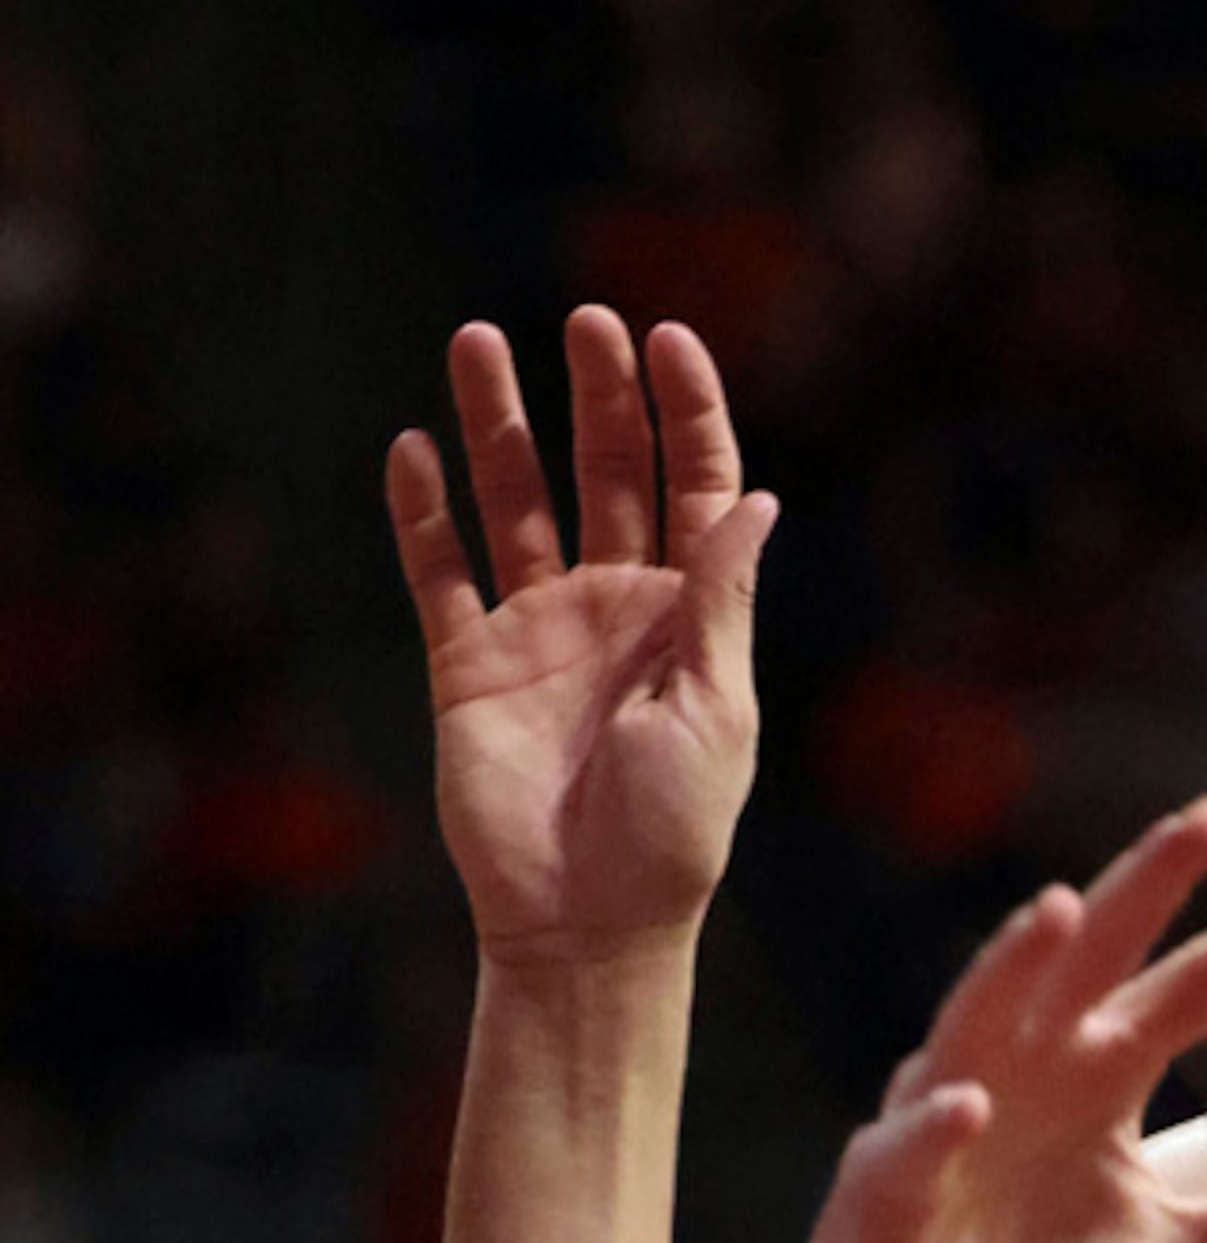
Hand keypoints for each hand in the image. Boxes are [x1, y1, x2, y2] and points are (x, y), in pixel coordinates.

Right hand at [395, 310, 770, 965]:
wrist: (586, 923)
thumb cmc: (673, 833)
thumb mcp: (715, 712)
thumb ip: (722, 602)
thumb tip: (755, 498)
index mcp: (692, 617)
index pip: (696, 489)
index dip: (686, 413)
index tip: (667, 336)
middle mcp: (618, 608)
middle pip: (608, 475)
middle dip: (598, 397)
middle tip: (583, 319)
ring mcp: (540, 630)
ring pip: (516, 502)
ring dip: (499, 425)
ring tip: (476, 341)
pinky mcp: (468, 665)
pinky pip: (439, 573)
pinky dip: (424, 515)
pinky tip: (415, 450)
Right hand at [784, 803, 1206, 1242]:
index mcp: (1098, 1077)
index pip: (1188, 992)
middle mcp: (1028, 1071)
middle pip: (1091, 960)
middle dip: (1144, 888)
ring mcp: (948, 1120)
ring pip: (979, 1021)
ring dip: (1013, 967)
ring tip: (1058, 908)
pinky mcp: (883, 1192)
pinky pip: (907, 1149)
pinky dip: (935, 1124)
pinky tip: (967, 1102)